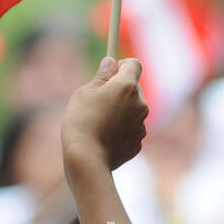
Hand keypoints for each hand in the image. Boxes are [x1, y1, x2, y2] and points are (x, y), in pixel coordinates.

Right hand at [61, 56, 148, 173]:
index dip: (121, 65)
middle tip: (98, 98)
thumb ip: (101, 77)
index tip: (110, 71)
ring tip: (98, 121)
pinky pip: (131, 128)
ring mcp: (141, 124)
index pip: (134, 64)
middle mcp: (140, 103)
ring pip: (133, 109)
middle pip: (134, 87)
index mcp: (127, 87)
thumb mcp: (84, 93)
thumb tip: (110, 63)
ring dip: (121, 110)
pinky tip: (104, 136)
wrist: (87, 160)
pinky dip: (121, 129)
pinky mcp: (138, 142)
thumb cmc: (81, 122)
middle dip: (120, 89)